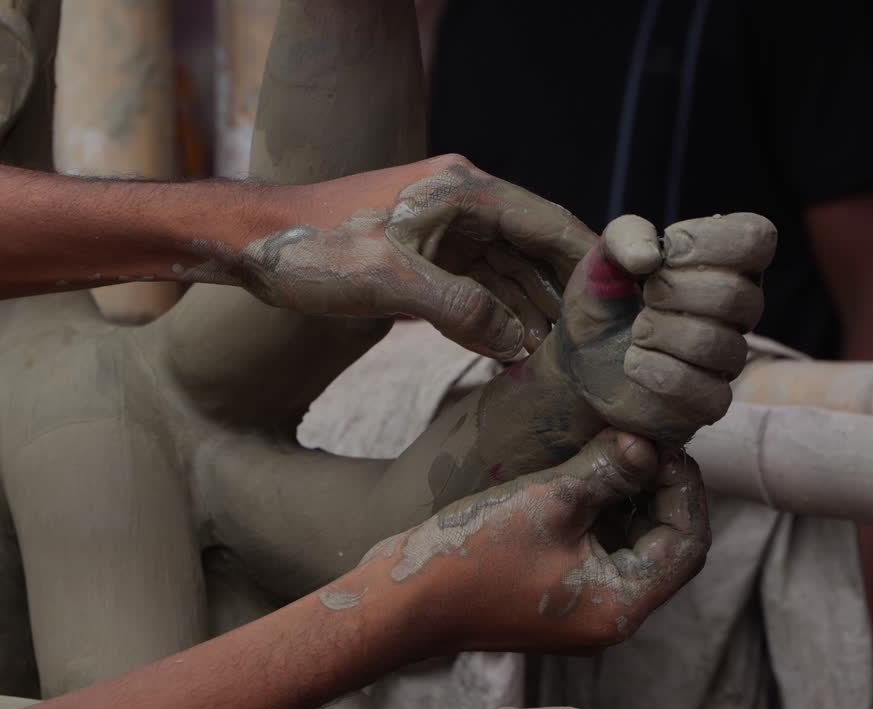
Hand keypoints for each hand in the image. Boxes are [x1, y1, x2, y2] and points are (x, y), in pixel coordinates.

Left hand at [200, 154, 596, 358]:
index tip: (622, 302)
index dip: (589, 262)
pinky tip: (516, 344)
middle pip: (535, 246)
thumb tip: (519, 343)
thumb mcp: (389, 284)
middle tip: (598, 342)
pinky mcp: (425, 247)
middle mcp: (461, 199)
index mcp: (462, 190)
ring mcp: (444, 223)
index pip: (548, 223)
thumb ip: (460, 311)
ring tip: (563, 354)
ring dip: (532, 307)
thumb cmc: (311, 251)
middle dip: (565, 293)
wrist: (249, 244)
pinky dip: (497, 309)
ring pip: (508, 267)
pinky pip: (478, 279)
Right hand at [353, 429, 708, 653]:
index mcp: (620, 605)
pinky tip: (586, 471)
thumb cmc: (472, 556)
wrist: (400, 600)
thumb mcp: (550, 500)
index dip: (684, 486)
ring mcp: (583, 607)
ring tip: (614, 447)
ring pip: (633, 545)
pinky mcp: (557, 593)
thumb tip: (647, 441)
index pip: (687, 543)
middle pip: (666, 546)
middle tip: (641, 438)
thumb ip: (608, 469)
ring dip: (631, 496)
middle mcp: (610, 615)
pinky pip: (600, 550)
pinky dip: (602, 512)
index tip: (661, 442)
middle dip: (659, 489)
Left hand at [552, 213, 775, 443]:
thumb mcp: (605, 255)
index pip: (756, 238)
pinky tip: (635, 363)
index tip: (668, 251)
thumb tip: (650, 256)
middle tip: (644, 299)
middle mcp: (740, 310)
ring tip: (636, 333)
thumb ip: (626, 235)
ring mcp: (729, 358)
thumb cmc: (607, 298)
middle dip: (671, 292)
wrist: (581, 355)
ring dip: (658, 333)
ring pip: (715, 344)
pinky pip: (705, 391)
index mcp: (729, 263)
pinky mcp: (711, 402)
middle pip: (735, 295)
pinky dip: (656, 373)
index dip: (709, 241)